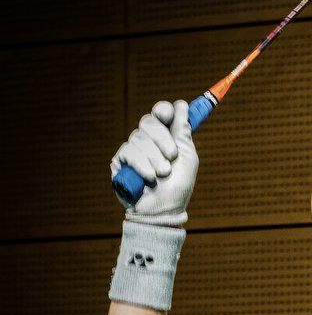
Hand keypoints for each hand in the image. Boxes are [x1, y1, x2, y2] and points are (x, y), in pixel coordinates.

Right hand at [111, 100, 197, 225]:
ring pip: (140, 138)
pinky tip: (150, 178)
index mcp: (166, 136)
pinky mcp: (119, 161)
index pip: (160, 113)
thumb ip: (183, 132)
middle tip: (172, 155)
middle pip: (149, 121)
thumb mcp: (187, 157)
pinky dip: (143, 165)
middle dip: (162, 138)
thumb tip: (181, 105)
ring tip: (163, 174)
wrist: (163, 210)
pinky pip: (129, 152)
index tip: (169, 114)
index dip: (164, 110)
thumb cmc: (178, 186)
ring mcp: (132, 149)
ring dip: (156, 158)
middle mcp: (148, 140)